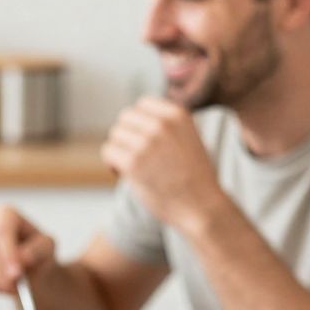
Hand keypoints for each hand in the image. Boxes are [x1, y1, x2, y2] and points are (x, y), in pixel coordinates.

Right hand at [0, 205, 55, 292]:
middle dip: (2, 272)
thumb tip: (22, 258)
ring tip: (17, 285)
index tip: (16, 273)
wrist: (28, 266)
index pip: (2, 231)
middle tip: (16, 287)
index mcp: (6, 214)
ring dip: (1, 282)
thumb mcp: (47, 248)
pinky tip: (5, 284)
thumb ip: (37, 251)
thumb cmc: (38, 252)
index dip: (8, 253)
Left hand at [101, 97, 225, 232]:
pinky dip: (111, 164)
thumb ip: (167, 125)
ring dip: (118, 150)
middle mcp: (162, 124)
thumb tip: (136, 118)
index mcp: (177, 114)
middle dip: (127, 137)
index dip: (138, 123)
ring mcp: (147, 143)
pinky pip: (108, 151)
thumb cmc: (194, 177)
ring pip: (115, 135)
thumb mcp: (189, 137)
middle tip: (135, 157)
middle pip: (125, 118)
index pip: (142, 104)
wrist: (202, 206)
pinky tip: (123, 174)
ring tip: (131, 167)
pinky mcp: (133, 163)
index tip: (143, 140)